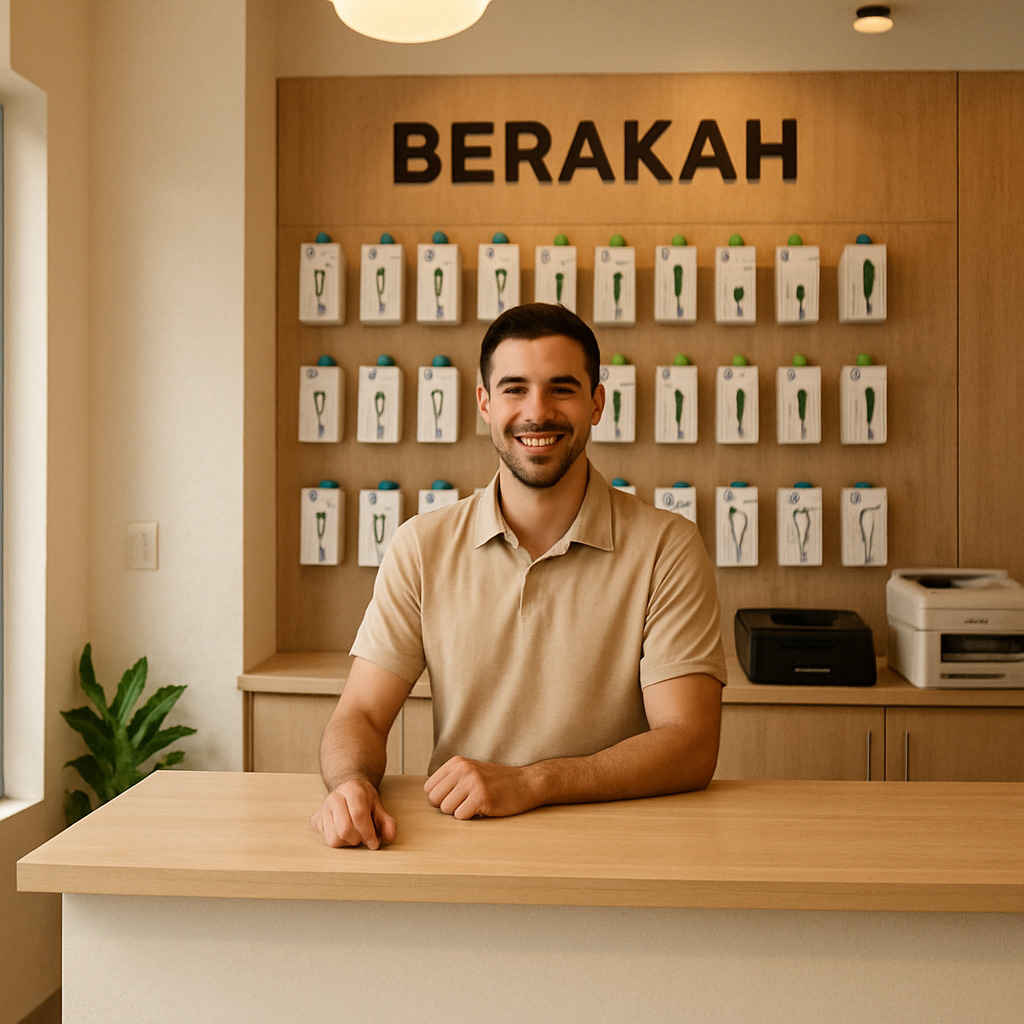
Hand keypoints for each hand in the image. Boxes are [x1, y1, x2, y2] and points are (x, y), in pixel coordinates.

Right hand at [310, 778, 396, 848]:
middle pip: (344, 830)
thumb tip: (390, 836)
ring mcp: (322, 808)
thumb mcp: (378, 805)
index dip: (368, 833)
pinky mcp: (315, 819)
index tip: (375, 844)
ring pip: (333, 839)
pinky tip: (343, 832)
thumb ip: (386, 821)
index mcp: (352, 790)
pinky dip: (337, 841)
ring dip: (347, 842)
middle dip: (358, 839)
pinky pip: (325, 839)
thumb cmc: (363, 797)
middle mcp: (334, 797)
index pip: (358, 815)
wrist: (346, 785)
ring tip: (354, 834)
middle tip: (364, 836)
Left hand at [424, 756, 540, 819]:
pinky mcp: (481, 797)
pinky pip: (460, 816)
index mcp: (457, 762)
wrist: (526, 783)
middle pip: (434, 799)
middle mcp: (463, 769)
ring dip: (459, 812)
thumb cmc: (497, 781)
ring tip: (475, 804)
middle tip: (465, 803)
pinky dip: (470, 817)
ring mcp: (472, 782)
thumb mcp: (471, 771)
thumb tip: (429, 796)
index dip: (440, 797)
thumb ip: (451, 779)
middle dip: (447, 806)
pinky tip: (483, 808)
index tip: (456, 797)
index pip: (429, 787)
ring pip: (446, 809)